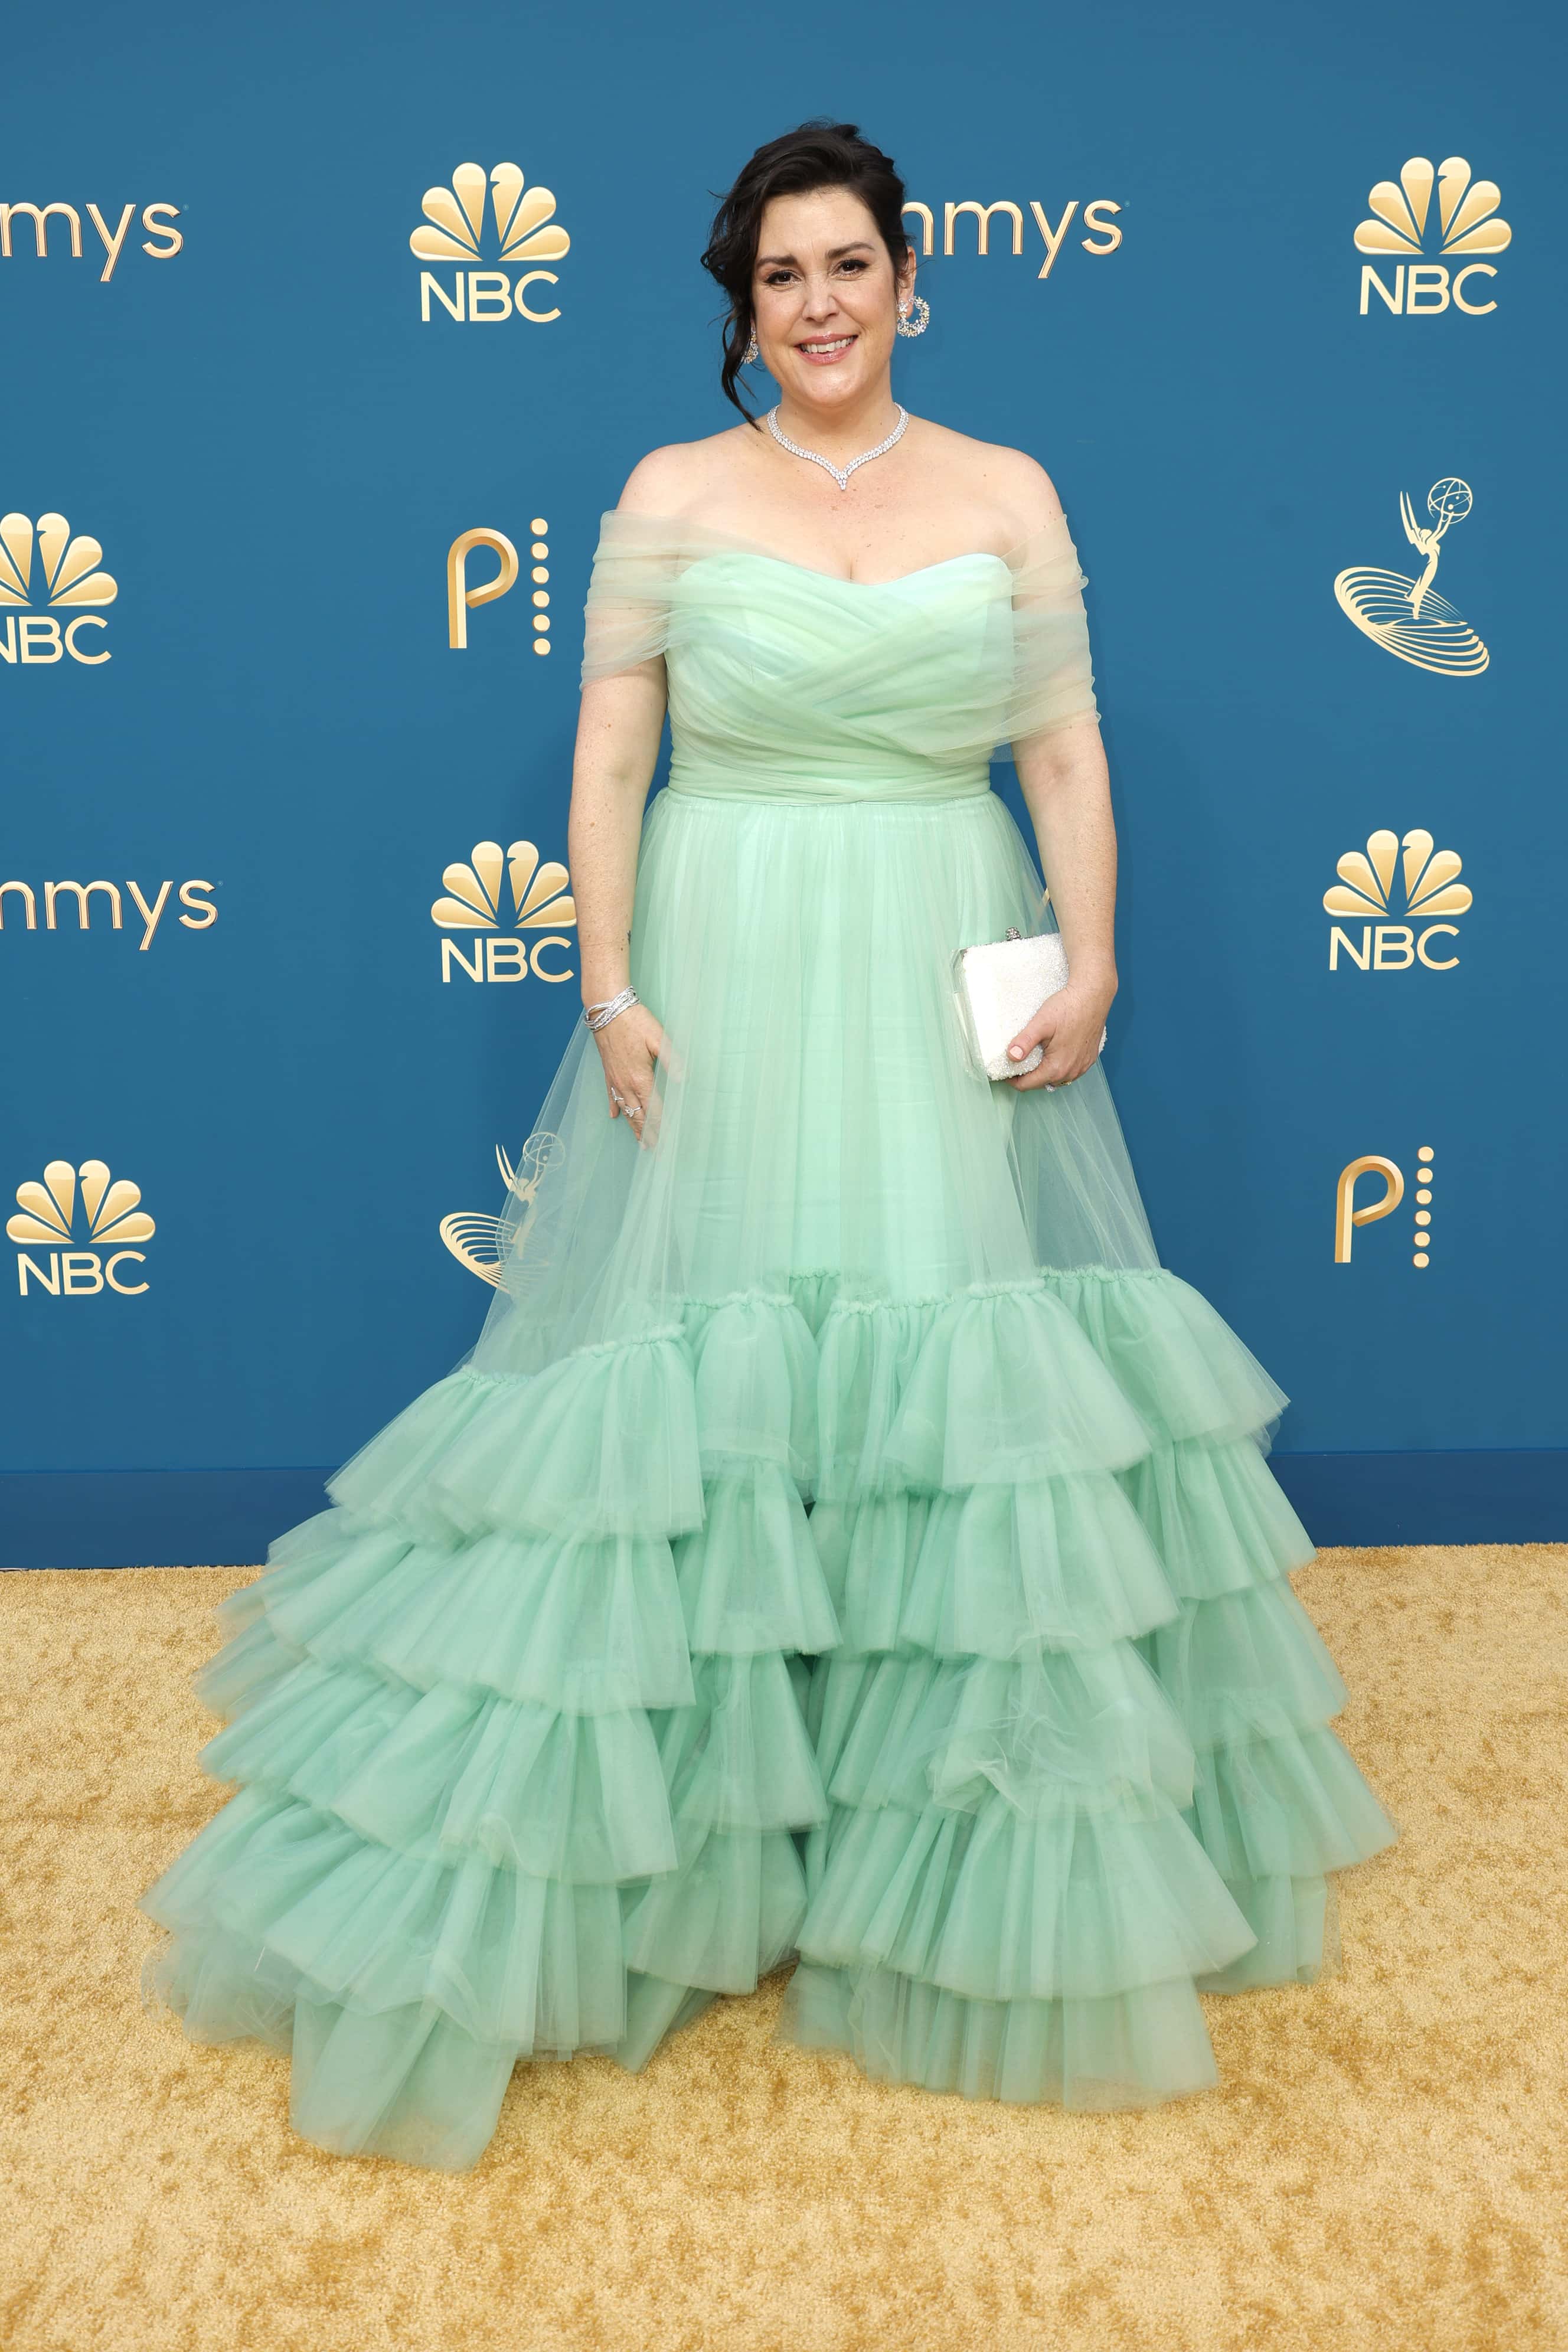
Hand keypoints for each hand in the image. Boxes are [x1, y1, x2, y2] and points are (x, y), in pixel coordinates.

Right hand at [592, 1001, 680, 1147]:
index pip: (654, 1109)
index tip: (668, 1140)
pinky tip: (613, 1117)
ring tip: (640, 1141)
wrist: (607, 1009)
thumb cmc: (634, 1021)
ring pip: (625, 1109)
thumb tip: (684, 1078)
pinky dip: (614, 1108)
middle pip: (638, 1114)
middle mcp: (626, 1083)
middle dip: (648, 1133)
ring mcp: (615, 1078)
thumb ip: (672, 1060)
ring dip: (633, 1126)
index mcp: (641, 1077)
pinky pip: (610, 1095)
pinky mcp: (608, 1071)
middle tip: (656, 1148)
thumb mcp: (658, 1038)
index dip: (661, 1126)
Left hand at [1004, 977, 1114, 1091]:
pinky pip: (1069, 1070)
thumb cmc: (1068, 1008)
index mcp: (1056, 1068)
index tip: (1004, 1071)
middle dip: (1027, 1076)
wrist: (1092, 997)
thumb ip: (1025, 1042)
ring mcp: (1082, 1067)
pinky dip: (1058, 1066)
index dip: (1012, 1080)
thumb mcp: (1040, 1024)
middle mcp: (1071, 1072)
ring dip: (1043, 1072)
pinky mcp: (1088, 1059)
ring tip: (1033, 1058)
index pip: (1026, 1085)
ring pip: (1055, 1078)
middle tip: (1016, 1062)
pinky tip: (1052, 1053)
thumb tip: (1011, 1056)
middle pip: (1041, 1083)